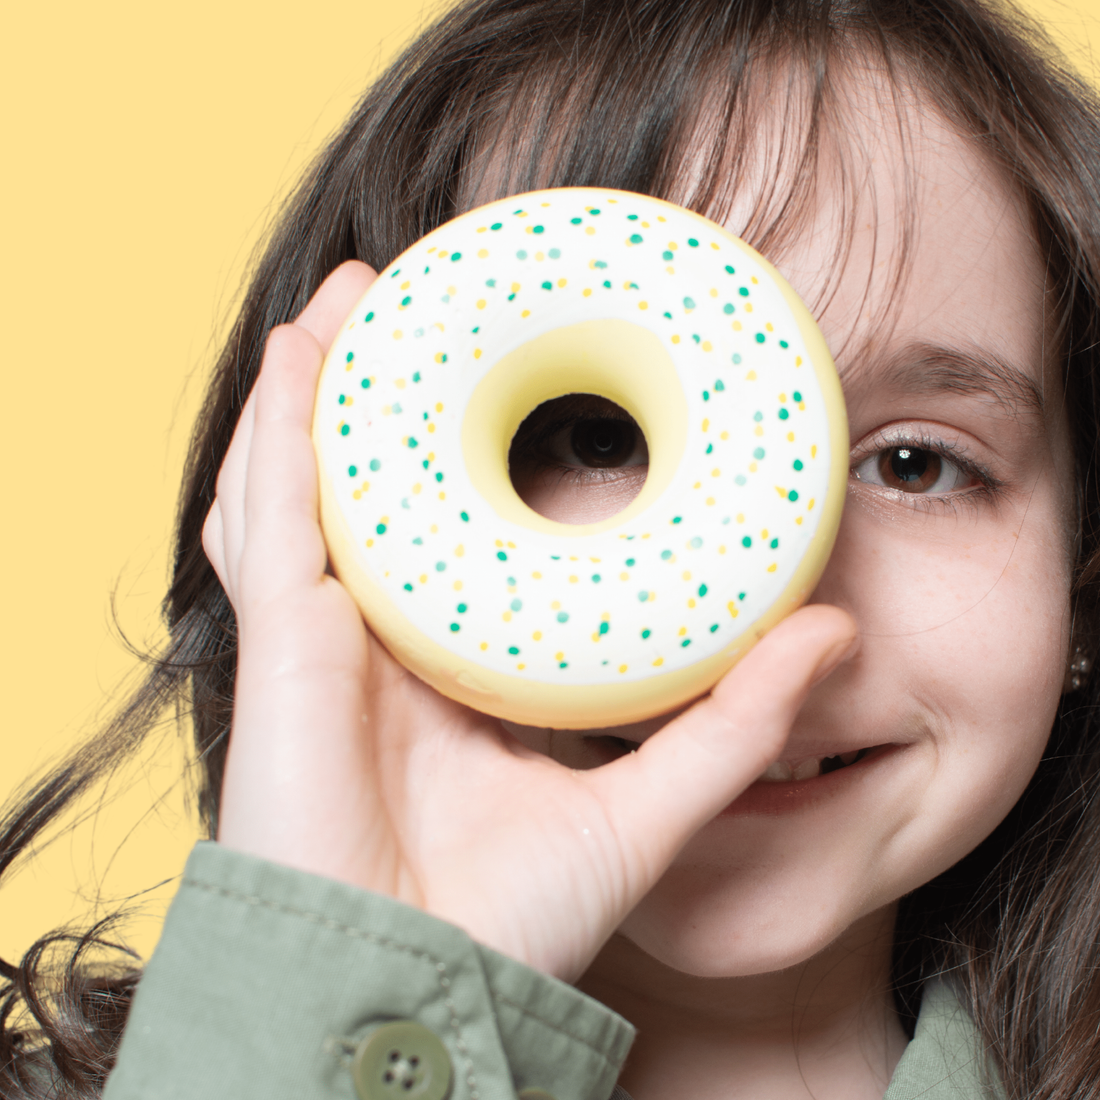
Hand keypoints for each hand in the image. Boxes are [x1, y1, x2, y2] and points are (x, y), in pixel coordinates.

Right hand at [203, 261, 857, 981]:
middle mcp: (381, 631)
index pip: (450, 529)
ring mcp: (322, 627)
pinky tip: (298, 354)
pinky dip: (278, 428)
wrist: (416, 986)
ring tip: (357, 295)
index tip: (506, 367)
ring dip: (324, 383)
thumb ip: (732, 721)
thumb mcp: (645, 801)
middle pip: (371, 483)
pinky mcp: (281, 639)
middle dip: (383, 389)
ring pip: (307, 477)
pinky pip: (271, 512)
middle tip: (416, 300)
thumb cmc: (511, 917)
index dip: (462, 449)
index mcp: (451, 658)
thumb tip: (831, 634)